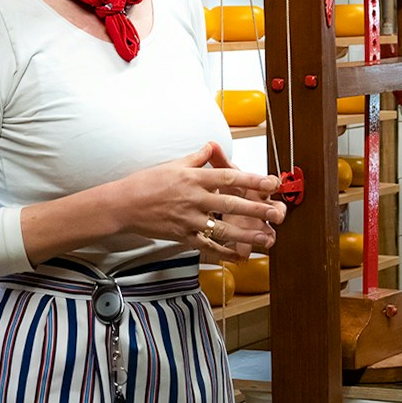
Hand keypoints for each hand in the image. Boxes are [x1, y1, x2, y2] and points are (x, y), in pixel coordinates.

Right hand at [113, 142, 285, 260]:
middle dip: (257, 209)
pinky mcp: (182, 235)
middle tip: (278, 213)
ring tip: (267, 238)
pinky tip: (239, 255)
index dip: (253, 180)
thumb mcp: (172, 165)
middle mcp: (194, 199)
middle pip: (232, 204)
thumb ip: (196, 158)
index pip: (229, 177)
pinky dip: (224, 252)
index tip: (272, 182)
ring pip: (223, 228)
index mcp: (194, 178)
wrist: (123, 204)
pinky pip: (207, 245)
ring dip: (248, 235)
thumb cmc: (146, 183)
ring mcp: (189, 219)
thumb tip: (211, 147)